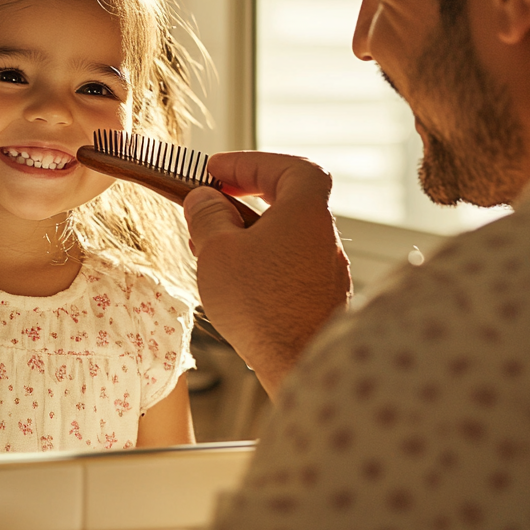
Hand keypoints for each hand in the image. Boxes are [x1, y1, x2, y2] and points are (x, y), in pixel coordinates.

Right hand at [183, 152, 351, 397]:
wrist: (299, 367)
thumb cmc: (261, 306)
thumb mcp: (217, 250)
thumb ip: (207, 216)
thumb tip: (203, 199)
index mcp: (306, 211)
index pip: (288, 166)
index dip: (251, 162)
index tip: (217, 170)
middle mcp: (324, 237)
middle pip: (288, 199)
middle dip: (246, 197)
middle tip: (213, 202)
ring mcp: (326, 270)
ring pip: (285, 235)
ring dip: (249, 232)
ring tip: (210, 247)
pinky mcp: (320, 298)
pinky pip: (289, 265)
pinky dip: (262, 261)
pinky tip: (233, 280)